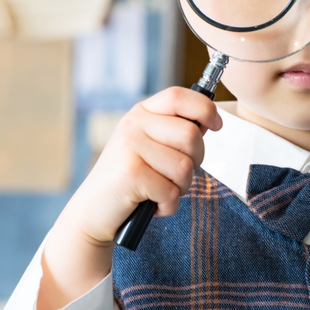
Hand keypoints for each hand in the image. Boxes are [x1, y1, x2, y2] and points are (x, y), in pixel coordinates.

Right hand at [65, 86, 223, 245]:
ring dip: (180, 188)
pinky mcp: (131, 173)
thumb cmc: (130, 180)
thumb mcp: (149, 146)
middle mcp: (134, 125)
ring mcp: (130, 147)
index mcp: (141, 113)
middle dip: (195, 161)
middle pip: (191, 135)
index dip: (205, 108)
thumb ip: (175, 132)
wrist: (92, 212)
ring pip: (185, 167)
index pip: (179, 96)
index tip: (216, 125)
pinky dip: (168, 205)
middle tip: (174, 175)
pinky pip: (172, 191)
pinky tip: (150, 204)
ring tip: (159, 191)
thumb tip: (210, 120)